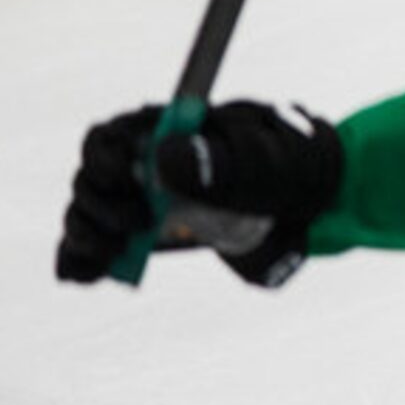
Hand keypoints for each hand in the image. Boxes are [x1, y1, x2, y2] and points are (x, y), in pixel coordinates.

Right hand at [54, 101, 340, 287]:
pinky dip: (85, 262)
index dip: (103, 157)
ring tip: (120, 250)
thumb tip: (166, 158)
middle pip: (92, 179)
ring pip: (90, 214)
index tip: (121, 175)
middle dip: (100, 203)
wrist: (319, 204)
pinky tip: (88, 273)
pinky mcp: (147, 239)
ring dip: (90, 234)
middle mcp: (145, 165)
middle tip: (138, 223)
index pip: (110, 136)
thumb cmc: (291, 166)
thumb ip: (225, 160)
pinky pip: (100, 249)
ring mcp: (143, 202)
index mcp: (167, 131)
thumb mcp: (269, 159)